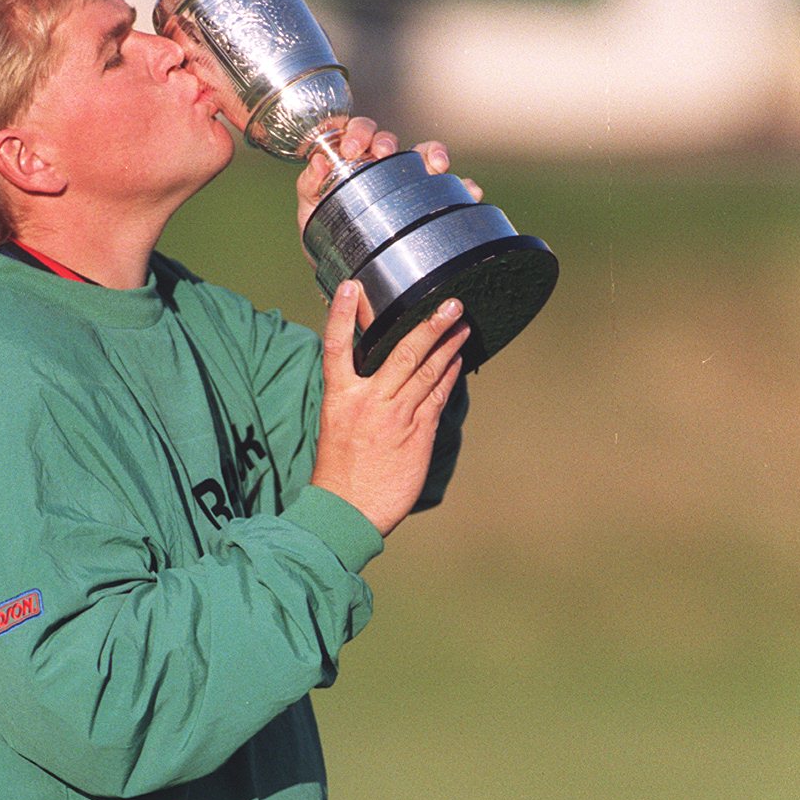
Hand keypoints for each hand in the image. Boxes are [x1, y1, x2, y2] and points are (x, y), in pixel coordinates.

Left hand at [297, 122, 483, 253]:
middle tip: (382, 153)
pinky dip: (464, 188)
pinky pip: (452, 189)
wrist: (350, 278)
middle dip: (387, 141)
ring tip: (436, 166)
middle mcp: (381, 167)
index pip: (358, 133)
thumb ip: (310, 186)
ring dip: (432, 153)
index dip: (357, 132)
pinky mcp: (429, 204)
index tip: (352, 148)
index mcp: (353, 163)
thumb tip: (318, 161)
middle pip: (388, 140)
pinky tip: (470, 193)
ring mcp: (407, 183)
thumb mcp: (311, 213)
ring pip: (424, 155)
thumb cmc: (329, 239)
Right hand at [310, 283, 469, 536]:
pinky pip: (438, 397)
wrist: (347, 513)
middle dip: (430, 324)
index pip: (337, 347)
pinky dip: (450, 376)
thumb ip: (357, 397)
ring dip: (448, 345)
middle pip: (403, 352)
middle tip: (451, 303)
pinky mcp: (417, 435)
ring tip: (463, 325)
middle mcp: (368, 403)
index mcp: (339, 398)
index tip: (351, 287)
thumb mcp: (337, 426)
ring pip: (428, 371)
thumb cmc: (339, 472)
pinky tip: (458, 362)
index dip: (343, 315)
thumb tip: (380, 372)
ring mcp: (395, 418)